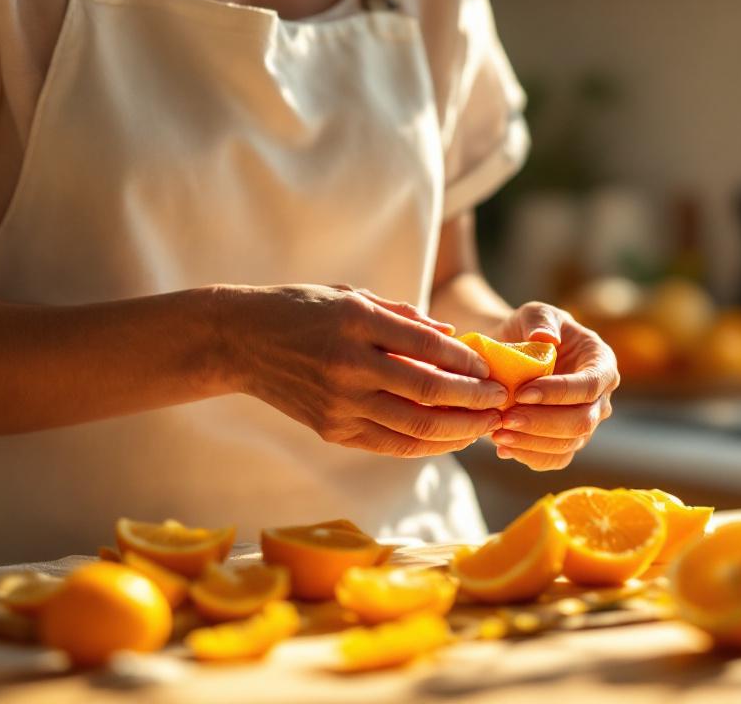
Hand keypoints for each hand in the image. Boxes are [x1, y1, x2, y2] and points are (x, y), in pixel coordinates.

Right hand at [228, 284, 506, 457]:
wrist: (240, 341)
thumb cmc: (302, 309)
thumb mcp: (351, 295)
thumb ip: (403, 317)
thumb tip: (452, 335)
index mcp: (356, 322)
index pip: (428, 347)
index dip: (468, 362)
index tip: (491, 369)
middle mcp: (349, 364)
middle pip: (429, 392)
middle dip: (474, 400)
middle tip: (500, 401)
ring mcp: (339, 403)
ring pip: (415, 427)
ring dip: (459, 430)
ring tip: (486, 426)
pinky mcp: (332, 430)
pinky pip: (390, 444)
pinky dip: (426, 445)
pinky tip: (450, 439)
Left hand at [488, 302, 619, 470]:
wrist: (512, 353)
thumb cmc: (528, 329)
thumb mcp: (534, 313)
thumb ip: (540, 320)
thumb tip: (546, 338)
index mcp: (602, 364)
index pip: (590, 386)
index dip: (559, 392)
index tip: (521, 392)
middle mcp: (600, 398)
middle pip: (582, 422)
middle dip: (542, 422)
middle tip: (505, 418)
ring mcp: (585, 423)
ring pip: (568, 445)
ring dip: (531, 443)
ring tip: (497, 434)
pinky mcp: (565, 443)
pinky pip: (554, 460)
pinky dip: (528, 456)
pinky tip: (503, 447)